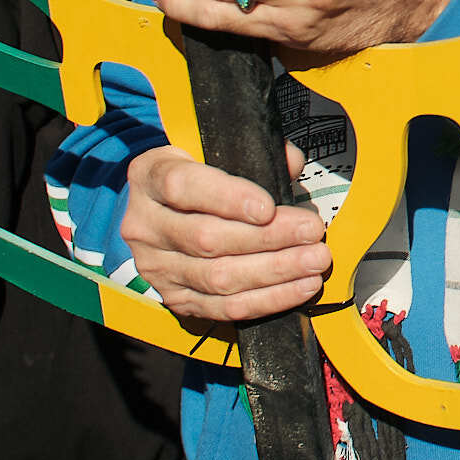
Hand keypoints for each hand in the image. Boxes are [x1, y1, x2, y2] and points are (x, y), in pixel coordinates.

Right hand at [120, 142, 327, 321]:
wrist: (161, 210)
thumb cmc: (197, 175)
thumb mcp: (212, 151)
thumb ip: (254, 153)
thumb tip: (292, 162)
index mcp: (151, 177)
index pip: (184, 188)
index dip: (228, 199)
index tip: (268, 207)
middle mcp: (145, 226)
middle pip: (207, 239)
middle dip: (268, 238)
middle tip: (312, 231)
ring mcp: (156, 267)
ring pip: (218, 278)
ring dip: (275, 272)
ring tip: (314, 262)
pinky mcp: (174, 298)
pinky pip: (223, 308)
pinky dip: (267, 300)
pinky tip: (300, 287)